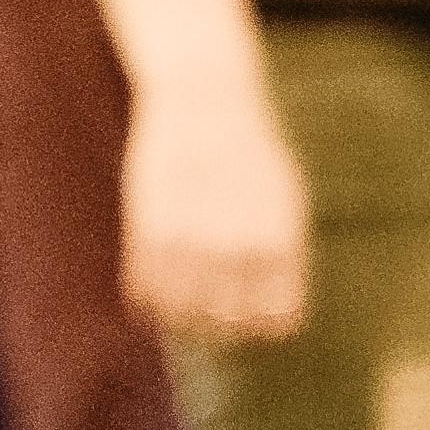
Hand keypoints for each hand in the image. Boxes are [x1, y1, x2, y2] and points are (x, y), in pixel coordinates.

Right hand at [123, 88, 311, 342]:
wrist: (206, 102)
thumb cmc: (251, 155)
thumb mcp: (284, 200)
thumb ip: (284, 258)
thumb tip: (281, 322)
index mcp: (279, 238)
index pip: (275, 316)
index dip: (266, 327)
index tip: (258, 322)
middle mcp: (236, 243)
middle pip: (227, 321)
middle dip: (224, 326)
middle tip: (219, 317)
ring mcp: (190, 238)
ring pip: (182, 314)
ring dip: (185, 319)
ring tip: (188, 307)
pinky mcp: (147, 229)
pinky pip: (145, 292)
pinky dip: (151, 301)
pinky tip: (158, 291)